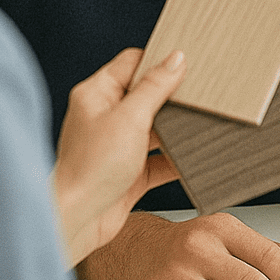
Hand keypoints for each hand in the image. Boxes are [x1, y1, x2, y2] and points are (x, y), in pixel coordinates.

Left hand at [53, 47, 185, 266]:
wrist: (78, 221)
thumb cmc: (91, 167)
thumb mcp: (130, 118)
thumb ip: (155, 87)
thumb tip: (176, 59)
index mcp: (97, 94)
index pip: (132, 63)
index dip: (159, 62)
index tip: (188, 65)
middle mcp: (105, 118)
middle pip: (147, 96)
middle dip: (173, 99)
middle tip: (199, 96)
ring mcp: (118, 146)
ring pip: (156, 130)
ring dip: (177, 132)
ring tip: (202, 126)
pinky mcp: (129, 174)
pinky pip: (159, 161)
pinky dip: (176, 160)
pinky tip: (194, 159)